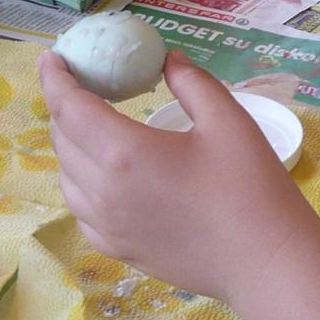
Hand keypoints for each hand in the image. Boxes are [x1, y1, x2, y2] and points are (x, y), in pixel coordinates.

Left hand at [39, 49, 319, 304]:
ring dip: (71, 145)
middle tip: (83, 85)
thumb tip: (167, 59)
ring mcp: (107, 226)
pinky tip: (105, 174)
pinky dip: (81, 183)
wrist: (266, 262)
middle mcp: (103, 191)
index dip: (55, 78)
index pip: (69, 107)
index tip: (53, 57)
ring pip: (67, 177)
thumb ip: (191, 82)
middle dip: (65, 106)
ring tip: (93, 125)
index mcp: (125, 153)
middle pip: (63, 139)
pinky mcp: (117, 250)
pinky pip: (82, 209)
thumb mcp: (228, 120)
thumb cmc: (251, 187)